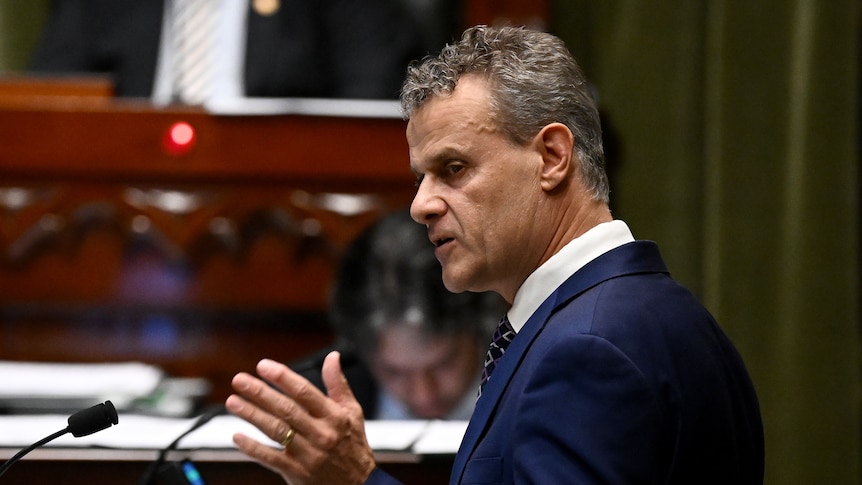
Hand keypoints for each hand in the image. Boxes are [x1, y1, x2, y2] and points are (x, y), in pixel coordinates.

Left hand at [225, 352, 376, 484]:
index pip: (305, 391)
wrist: (358, 484)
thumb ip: (338, 383)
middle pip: (286, 409)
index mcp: (334, 416)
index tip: (262, 366)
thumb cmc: (352, 444)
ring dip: (252, 415)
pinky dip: (253, 448)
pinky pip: (271, 459)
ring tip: (233, 401)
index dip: (282, 377)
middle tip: (239, 380)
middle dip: (260, 393)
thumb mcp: (352, 411)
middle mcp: (321, 434)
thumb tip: (332, 357)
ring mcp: (308, 454)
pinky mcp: (298, 472)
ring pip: (276, 431)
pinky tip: (237, 436)